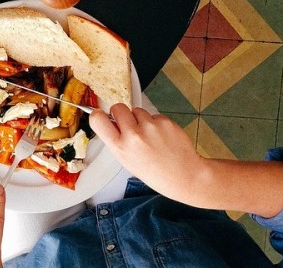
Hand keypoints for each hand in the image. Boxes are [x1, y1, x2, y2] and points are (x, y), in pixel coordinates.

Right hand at [90, 104, 206, 202]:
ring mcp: (150, 127)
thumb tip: (110, 121)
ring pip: (137, 110)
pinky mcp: (165, 121)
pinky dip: (156, 123)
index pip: (98, 120)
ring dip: (140, 119)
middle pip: (118, 107)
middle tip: (129, 124)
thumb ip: (117, 141)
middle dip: (121, 113)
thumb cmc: (155, 172)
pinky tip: (161, 137)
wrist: (184, 175)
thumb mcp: (127, 161)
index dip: (98, 115)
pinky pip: (153, 115)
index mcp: (120, 148)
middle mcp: (134, 135)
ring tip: (150, 136)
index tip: (101, 115)